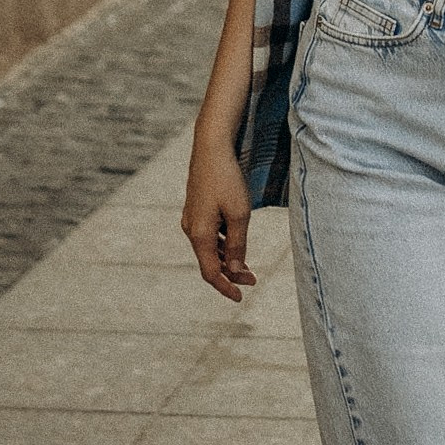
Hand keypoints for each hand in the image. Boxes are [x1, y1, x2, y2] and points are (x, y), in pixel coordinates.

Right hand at [182, 121, 257, 301]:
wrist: (211, 147)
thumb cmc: (227, 179)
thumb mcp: (239, 213)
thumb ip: (237, 243)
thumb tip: (234, 268)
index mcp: (200, 234)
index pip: (211, 272)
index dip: (225, 287)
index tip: (241, 297)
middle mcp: (191, 229)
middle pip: (209, 262)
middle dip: (230, 273)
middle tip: (253, 280)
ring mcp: (192, 218)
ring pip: (209, 249)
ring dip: (227, 259)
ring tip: (247, 267)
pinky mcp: (197, 208)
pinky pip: (208, 235)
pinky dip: (222, 244)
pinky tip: (236, 243)